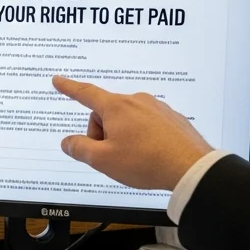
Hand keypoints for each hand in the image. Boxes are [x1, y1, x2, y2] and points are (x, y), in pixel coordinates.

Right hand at [52, 75, 212, 190]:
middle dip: (101, 133)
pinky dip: (142, 138)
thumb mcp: (102, 160)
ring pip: (126, 120)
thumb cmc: (146, 162)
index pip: (85, 94)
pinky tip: (149, 155)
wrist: (191, 168)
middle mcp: (137, 102)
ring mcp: (156, 109)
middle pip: (106, 114)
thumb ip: (79, 148)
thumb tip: (68, 142)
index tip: (58, 81)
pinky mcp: (171, 119)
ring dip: (122, 137)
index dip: (69, 88)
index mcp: (116, 107)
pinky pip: (146, 125)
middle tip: (110, 156)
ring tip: (133, 158)